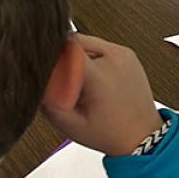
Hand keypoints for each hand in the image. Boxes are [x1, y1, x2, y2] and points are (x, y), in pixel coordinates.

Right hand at [42, 35, 163, 156]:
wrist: (142, 136)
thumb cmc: (112, 133)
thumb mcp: (71, 125)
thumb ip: (49, 102)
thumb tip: (36, 81)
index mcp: (100, 76)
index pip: (67, 48)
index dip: (51, 54)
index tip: (44, 67)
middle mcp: (115, 59)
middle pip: (74, 42)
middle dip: (63, 58)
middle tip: (62, 80)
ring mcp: (124, 54)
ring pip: (86, 42)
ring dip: (76, 57)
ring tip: (80, 82)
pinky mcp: (127, 53)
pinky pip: (100, 46)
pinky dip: (91, 58)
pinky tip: (92, 79)